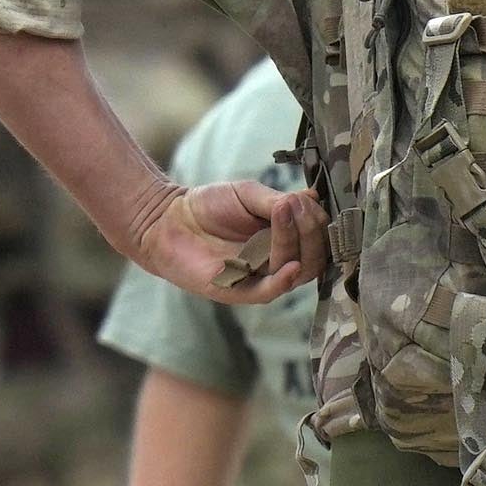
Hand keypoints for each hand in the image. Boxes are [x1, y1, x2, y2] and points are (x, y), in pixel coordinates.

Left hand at [131, 174, 323, 307]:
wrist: (167, 219)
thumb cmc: (208, 206)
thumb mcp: (250, 194)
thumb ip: (281, 200)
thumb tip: (314, 199)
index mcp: (285, 240)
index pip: (318, 240)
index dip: (318, 221)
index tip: (304, 200)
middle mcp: (277, 262)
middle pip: (314, 258)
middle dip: (310, 231)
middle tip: (295, 206)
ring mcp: (260, 278)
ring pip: (296, 272)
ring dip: (295, 242)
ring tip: (282, 213)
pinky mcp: (238, 290)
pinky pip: (268, 292)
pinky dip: (283, 280)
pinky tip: (290, 264)